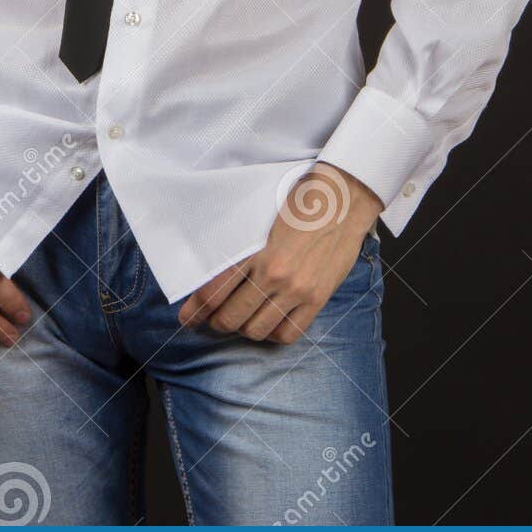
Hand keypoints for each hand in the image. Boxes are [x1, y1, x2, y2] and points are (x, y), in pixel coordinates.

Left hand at [176, 162, 382, 343]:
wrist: (343, 197)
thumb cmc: (300, 200)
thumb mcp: (259, 217)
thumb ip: (240, 247)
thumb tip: (216, 272)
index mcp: (254, 250)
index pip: (213, 291)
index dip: (196, 310)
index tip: (188, 318)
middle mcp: (274, 274)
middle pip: (231, 317)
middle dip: (216, 323)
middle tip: (212, 320)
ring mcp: (297, 289)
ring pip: (256, 330)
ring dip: (243, 329)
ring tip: (241, 320)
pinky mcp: (317, 298)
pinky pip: (288, 334)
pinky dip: (273, 334)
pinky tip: (269, 323)